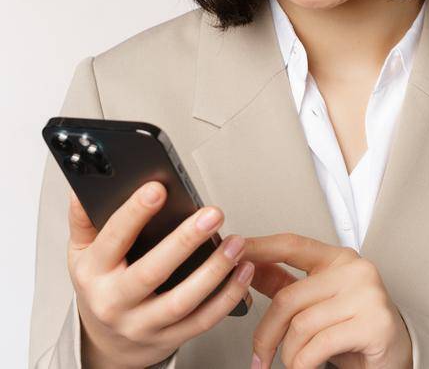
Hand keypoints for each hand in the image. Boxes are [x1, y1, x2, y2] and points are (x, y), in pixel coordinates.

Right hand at [67, 182, 254, 368]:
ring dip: (214, 271)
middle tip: (213, 214)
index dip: (134, 214)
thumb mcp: (81, 254)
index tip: (158, 189)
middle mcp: (114, 301)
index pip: (112, 240)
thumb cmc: (101, 287)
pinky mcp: (167, 339)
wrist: (106, 342)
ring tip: (236, 243)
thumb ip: (83, 220)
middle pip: (150, 272)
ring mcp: (141, 324)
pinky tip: (243, 271)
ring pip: (181, 301)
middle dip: (184, 241)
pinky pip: (202, 321)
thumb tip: (81, 189)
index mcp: (93, 273)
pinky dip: (227, 297)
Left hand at [243, 233, 412, 368]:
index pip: (291, 245)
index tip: (232, 249)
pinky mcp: (374, 323)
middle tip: (261, 356)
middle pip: (288, 298)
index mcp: (340, 259)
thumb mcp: (318, 304)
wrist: (391, 358)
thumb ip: (286, 285)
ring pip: (300, 325)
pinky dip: (302, 363)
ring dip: (289, 355)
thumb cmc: (354, 331)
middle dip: (267, 335)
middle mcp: (356, 270)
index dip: (258, 247)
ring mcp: (368, 295)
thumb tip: (249, 269)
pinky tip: (307, 366)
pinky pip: (317, 346)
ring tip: (296, 362)